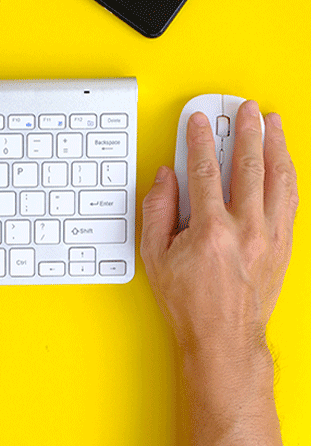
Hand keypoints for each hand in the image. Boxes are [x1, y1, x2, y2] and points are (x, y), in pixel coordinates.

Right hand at [140, 100, 297, 362]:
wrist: (223, 337)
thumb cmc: (189, 301)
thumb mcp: (155, 257)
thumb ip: (157, 211)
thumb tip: (166, 178)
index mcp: (210, 230)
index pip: (205, 171)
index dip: (199, 140)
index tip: (198, 121)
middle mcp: (246, 228)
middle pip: (249, 165)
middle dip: (247, 130)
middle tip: (245, 108)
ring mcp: (270, 236)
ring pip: (279, 178)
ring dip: (276, 145)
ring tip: (273, 123)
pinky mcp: (284, 245)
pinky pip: (291, 199)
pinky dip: (287, 174)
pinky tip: (284, 162)